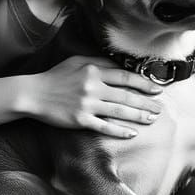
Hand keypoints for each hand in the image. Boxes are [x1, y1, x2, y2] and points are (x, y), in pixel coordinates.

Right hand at [28, 55, 163, 138]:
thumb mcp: (77, 62)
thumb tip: (120, 66)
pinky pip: (104, 126)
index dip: (143, 83)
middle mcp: (92, 87)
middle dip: (146, 103)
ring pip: (119, 111)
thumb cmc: (56, 76)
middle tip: (160, 109)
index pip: (125, 77)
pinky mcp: (80, 120)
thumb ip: (99, 62)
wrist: (33, 94)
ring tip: (152, 119)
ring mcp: (87, 104)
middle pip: (126, 95)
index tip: (156, 89)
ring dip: (138, 116)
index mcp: (93, 71)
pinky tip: (132, 133)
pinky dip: (119, 130)